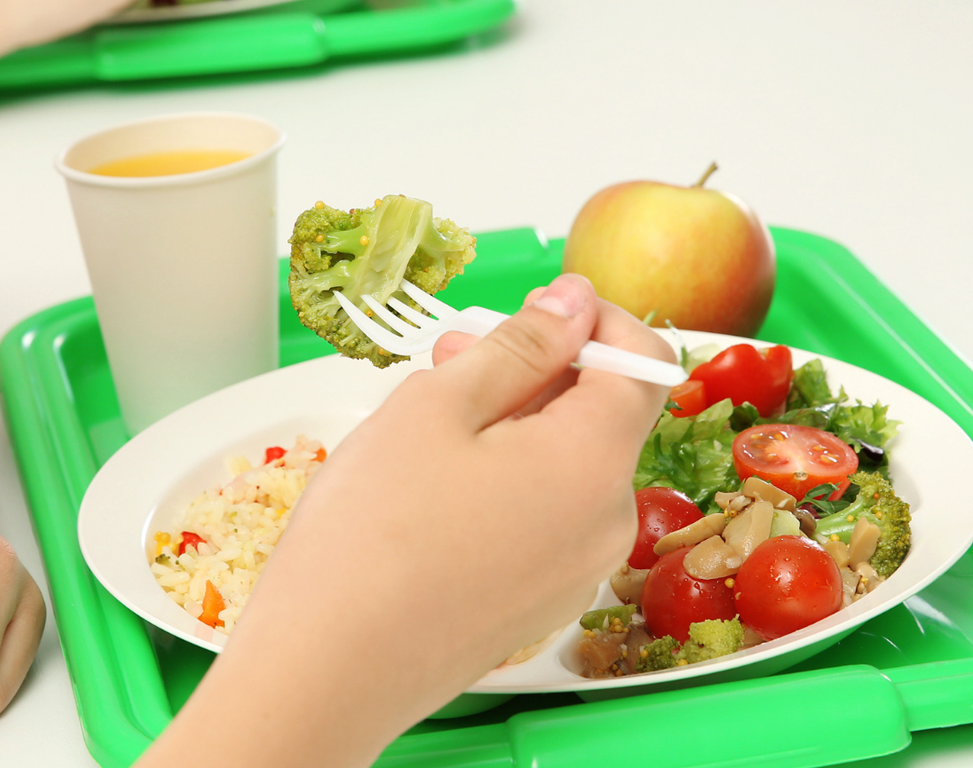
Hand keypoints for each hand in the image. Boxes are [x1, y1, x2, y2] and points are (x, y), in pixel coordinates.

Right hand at [143, 274, 669, 767]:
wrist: (329, 670)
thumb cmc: (372, 532)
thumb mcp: (438, 405)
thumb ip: (521, 343)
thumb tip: (577, 301)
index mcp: (594, 463)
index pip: (643, 361)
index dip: (595, 319)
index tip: (535, 307)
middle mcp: (608, 522)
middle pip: (602, 415)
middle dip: (538, 370)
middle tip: (451, 354)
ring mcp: (578, 571)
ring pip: (568, 466)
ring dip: (515, 424)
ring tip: (428, 419)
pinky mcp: (542, 603)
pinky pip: (546, 517)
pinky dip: (508, 481)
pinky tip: (434, 484)